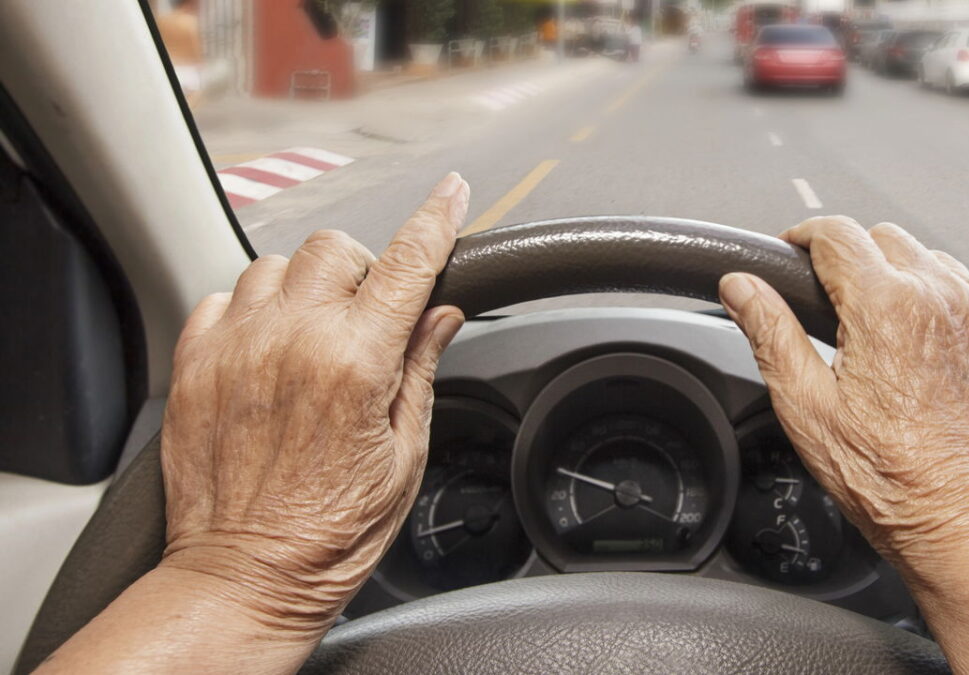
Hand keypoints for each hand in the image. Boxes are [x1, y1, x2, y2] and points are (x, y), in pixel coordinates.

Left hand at [158, 173, 468, 635]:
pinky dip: (250, 310)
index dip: (436, 220)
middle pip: (335, 249)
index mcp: (356, 364)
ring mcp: (236, 349)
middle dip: (362, 270)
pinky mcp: (194, 366)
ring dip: (304, 287)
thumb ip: (419, 370)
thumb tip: (440, 315)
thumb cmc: (329, 533)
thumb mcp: (403, 456)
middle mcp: (292, 342)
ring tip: (311, 336)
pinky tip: (266, 350)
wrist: (246, 577)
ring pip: (274, 264)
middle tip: (369, 317)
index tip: (452, 194)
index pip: (407, 264)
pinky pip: (221, 297)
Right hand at [718, 216, 968, 579]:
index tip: (791, 253)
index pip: (835, 233)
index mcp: (886, 307)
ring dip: (899, 277)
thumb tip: (741, 288)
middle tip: (829, 302)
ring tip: (878, 328)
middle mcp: (942, 298)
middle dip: (850, 257)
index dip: (802, 237)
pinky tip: (926, 344)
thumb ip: (770, 334)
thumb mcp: (807, 408)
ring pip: (931, 260)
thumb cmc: (892, 481)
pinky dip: (946, 301)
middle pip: (883, 238)